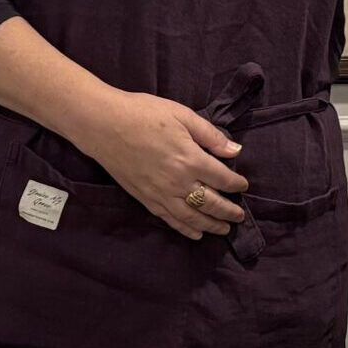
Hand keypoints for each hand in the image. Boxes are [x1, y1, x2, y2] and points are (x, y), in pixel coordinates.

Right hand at [81, 90, 249, 239]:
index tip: (243, 185)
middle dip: (228, 211)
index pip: (222, 178)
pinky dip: (185, 229)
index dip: (236, 184)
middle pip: (211, 203)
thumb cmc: (143, 113)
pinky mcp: (145, 198)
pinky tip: (195, 234)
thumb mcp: (182, 115)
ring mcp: (161, 193)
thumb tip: (234, 150)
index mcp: (190, 159)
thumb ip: (210, 135)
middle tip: (239, 216)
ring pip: (192, 217)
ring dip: (210, 225)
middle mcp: (178, 182)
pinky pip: (169, 219)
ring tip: (223, 230)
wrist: (103, 125)